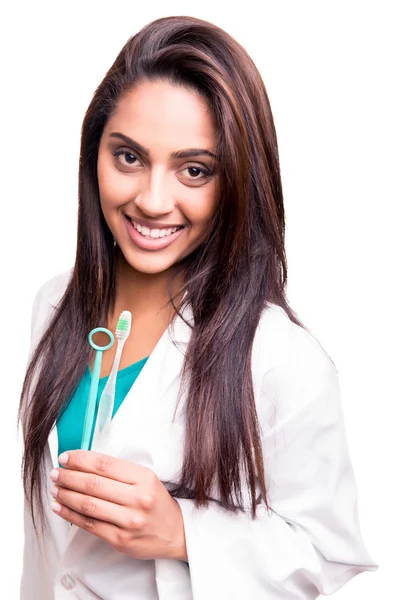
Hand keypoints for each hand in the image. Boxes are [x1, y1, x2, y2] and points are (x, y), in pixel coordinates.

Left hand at [49, 450, 187, 561]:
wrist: (176, 532)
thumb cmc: (156, 502)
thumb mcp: (146, 479)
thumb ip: (120, 472)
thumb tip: (84, 464)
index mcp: (144, 478)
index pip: (105, 465)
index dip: (81, 459)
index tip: (66, 457)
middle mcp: (138, 498)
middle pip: (94, 484)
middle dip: (69, 476)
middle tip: (56, 472)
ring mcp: (129, 521)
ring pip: (88, 504)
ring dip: (66, 494)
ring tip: (55, 488)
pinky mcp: (120, 540)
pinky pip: (89, 525)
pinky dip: (70, 515)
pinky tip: (60, 507)